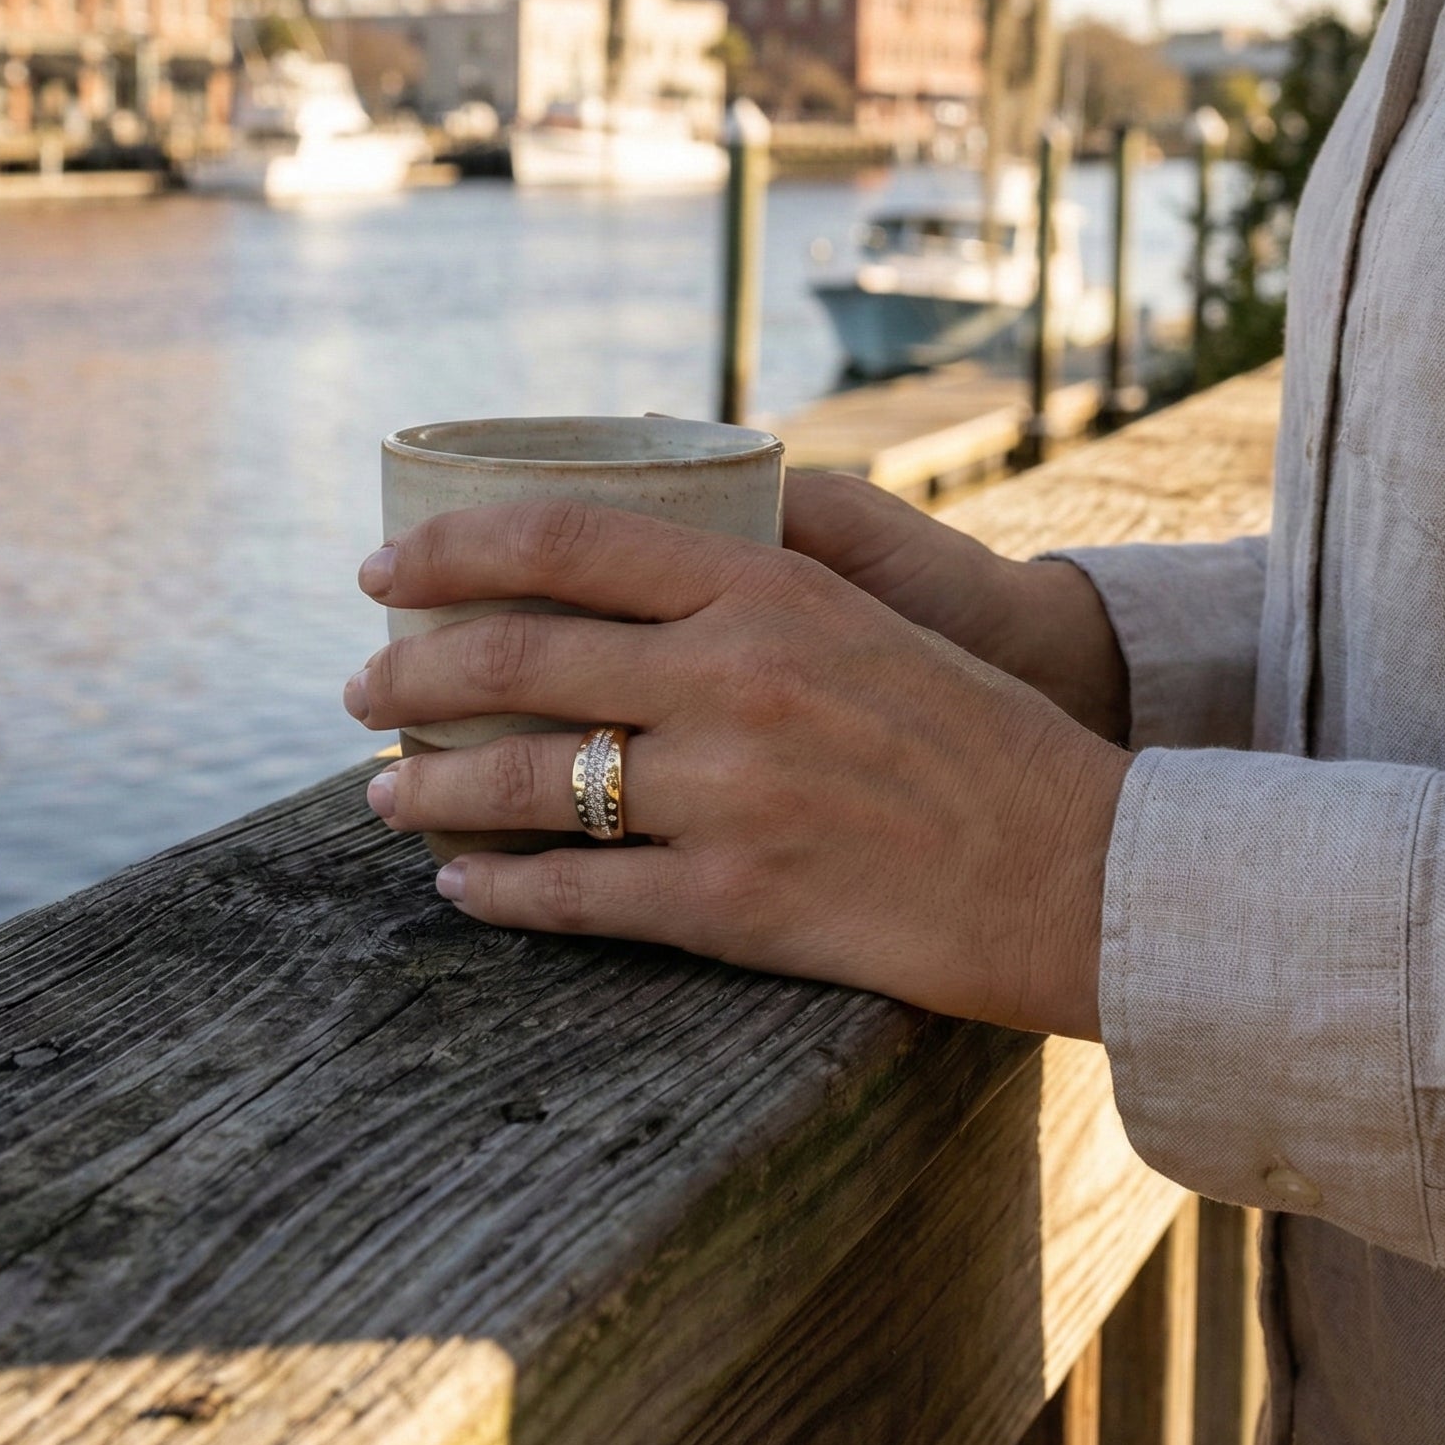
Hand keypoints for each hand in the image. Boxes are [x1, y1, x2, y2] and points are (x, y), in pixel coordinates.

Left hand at [347, 500, 1130, 1037]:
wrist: (1085, 867)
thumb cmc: (974, 735)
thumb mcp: (862, 618)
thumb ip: (740, 592)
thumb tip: (604, 576)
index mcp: (766, 587)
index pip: (562, 540)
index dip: (448, 550)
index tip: (381, 570)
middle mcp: (734, 676)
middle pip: (513, 658)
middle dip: (405, 672)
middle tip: (358, 689)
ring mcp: (731, 793)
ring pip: (524, 781)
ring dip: (427, 789)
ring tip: (382, 794)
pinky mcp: (738, 904)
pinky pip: (577, 895)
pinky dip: (499, 892)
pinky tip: (463, 889)